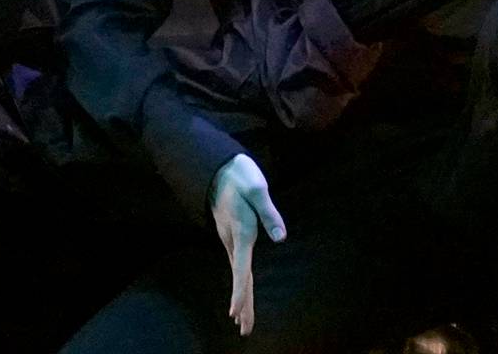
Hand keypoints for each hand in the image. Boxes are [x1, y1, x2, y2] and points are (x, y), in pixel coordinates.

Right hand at [209, 154, 285, 337]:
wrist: (217, 167)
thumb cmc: (240, 175)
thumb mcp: (257, 188)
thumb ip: (269, 212)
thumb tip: (281, 237)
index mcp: (241, 231)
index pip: (240, 267)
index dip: (239, 291)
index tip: (234, 313)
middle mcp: (233, 239)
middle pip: (239, 277)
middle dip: (242, 304)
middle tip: (244, 330)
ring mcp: (230, 238)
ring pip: (237, 273)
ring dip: (241, 297)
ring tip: (242, 322)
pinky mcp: (231, 236)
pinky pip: (236, 265)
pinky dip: (240, 282)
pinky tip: (242, 291)